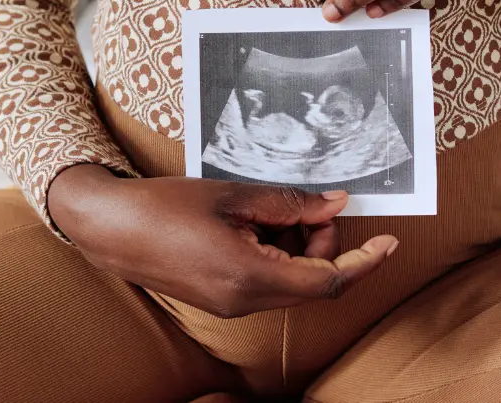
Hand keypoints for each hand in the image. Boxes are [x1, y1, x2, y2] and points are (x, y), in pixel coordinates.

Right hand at [47, 164, 397, 318]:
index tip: (390, 244)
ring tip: (269, 207)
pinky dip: (276, 253)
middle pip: (312, 281)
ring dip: (298, 246)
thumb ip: (291, 203)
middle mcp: (244, 301)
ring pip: (290, 281)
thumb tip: (337, 204)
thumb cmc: (165, 206)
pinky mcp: (220, 300)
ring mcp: (231, 306)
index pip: (327, 280)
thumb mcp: (235, 195)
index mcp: (251, 276)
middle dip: (323, 242)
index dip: (364, 263)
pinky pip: (267, 282)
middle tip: (311, 203)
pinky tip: (255, 223)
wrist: (109, 227)